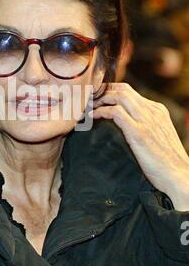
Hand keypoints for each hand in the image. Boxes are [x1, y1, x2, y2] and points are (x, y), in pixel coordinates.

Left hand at [92, 82, 188, 210]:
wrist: (179, 176)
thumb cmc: (166, 163)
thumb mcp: (156, 138)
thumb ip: (143, 127)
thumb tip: (123, 128)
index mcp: (157, 110)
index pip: (129, 92)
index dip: (109, 93)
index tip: (95, 100)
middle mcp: (152, 110)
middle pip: (122, 89)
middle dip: (101, 92)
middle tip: (87, 101)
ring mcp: (146, 120)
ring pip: (118, 96)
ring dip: (99, 99)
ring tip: (87, 107)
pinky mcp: (139, 132)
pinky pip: (115, 112)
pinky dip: (101, 111)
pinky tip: (92, 117)